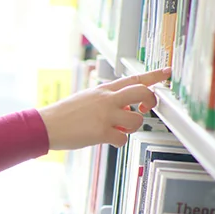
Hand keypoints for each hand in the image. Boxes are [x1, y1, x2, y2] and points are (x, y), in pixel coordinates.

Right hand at [39, 67, 168, 148]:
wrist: (47, 125)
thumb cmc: (65, 114)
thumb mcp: (87, 99)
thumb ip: (108, 101)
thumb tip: (127, 111)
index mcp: (103, 89)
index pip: (133, 78)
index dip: (154, 75)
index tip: (168, 72)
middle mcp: (107, 99)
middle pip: (142, 92)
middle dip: (151, 101)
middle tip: (146, 109)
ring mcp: (105, 115)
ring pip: (137, 121)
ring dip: (130, 128)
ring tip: (117, 129)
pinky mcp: (101, 131)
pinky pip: (123, 138)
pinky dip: (118, 141)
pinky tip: (107, 140)